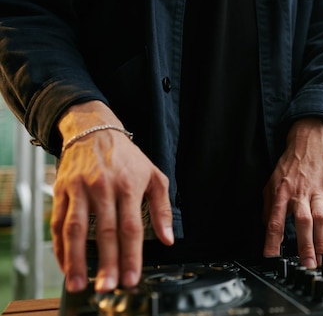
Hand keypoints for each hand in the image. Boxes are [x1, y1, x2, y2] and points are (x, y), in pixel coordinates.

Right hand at [51, 101, 173, 292]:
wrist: (94, 130)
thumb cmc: (128, 157)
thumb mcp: (154, 175)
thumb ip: (162, 208)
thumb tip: (168, 238)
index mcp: (128, 186)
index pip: (131, 227)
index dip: (131, 255)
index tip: (131, 277)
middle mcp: (103, 188)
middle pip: (105, 232)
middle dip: (107, 263)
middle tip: (107, 287)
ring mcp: (80, 189)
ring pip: (76, 229)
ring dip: (76, 259)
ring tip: (79, 282)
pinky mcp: (62, 191)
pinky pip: (58, 222)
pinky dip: (60, 246)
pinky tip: (64, 264)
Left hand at [262, 118, 322, 267]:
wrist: (311, 143)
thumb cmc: (290, 166)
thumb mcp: (270, 182)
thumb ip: (268, 206)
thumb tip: (266, 229)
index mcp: (281, 192)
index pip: (275, 221)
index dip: (272, 241)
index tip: (271, 258)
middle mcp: (300, 193)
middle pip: (303, 223)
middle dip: (305, 246)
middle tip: (307, 265)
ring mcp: (318, 192)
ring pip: (321, 221)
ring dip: (321, 243)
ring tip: (320, 260)